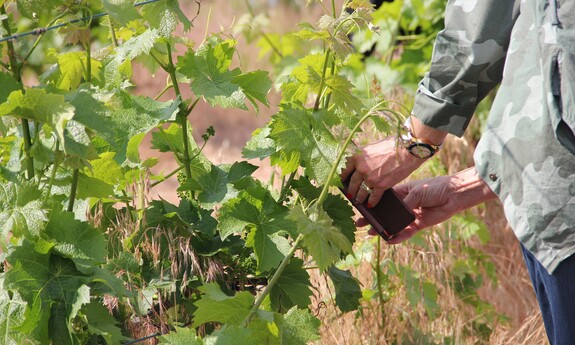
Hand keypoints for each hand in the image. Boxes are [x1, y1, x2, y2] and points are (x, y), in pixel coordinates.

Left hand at [340, 137, 424, 206]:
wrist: (407, 151)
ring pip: (361, 192)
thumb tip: (358, 164)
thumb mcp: (371, 148)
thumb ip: (363, 157)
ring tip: (358, 201)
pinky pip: (373, 197)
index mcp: (356, 157)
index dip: (342, 178)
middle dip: (350, 191)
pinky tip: (370, 204)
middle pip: (352, 183)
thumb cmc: (391, 146)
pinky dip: (371, 202)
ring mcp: (370, 178)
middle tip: (350, 195)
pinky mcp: (380, 186)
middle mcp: (361, 168)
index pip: (344, 170)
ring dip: (359, 198)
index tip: (342, 182)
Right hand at [356, 167, 497, 243]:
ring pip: (394, 224)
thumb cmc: (435, 187)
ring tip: (372, 234)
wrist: (454, 194)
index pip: (383, 199)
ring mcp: (411, 215)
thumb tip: (395, 216)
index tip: (361, 209)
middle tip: (360, 225)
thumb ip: (405, 204)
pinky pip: (406, 232)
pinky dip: (398, 237)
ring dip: (384, 229)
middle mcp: (404, 204)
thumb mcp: (417, 192)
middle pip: (386, 213)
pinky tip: (390, 240)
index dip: (372, 204)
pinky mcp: (419, 224)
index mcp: (401, 192)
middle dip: (373, 219)